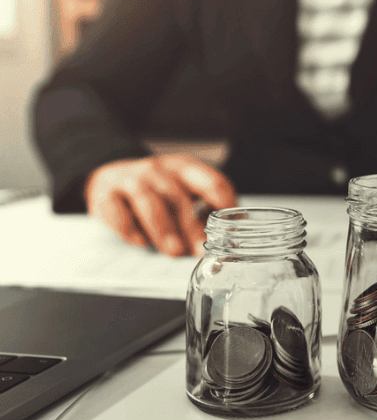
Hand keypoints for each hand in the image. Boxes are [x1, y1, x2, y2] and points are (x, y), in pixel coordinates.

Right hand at [85, 154, 236, 256]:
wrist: (110, 178)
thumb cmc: (156, 191)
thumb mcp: (183, 192)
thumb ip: (204, 210)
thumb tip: (228, 240)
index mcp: (185, 168)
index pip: (212, 181)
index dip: (223, 206)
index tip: (228, 231)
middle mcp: (158, 170)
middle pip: (179, 197)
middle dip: (191, 226)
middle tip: (200, 250)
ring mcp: (130, 180)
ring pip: (149, 203)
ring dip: (164, 229)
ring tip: (174, 251)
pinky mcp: (105, 194)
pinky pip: (117, 212)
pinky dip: (129, 229)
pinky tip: (141, 243)